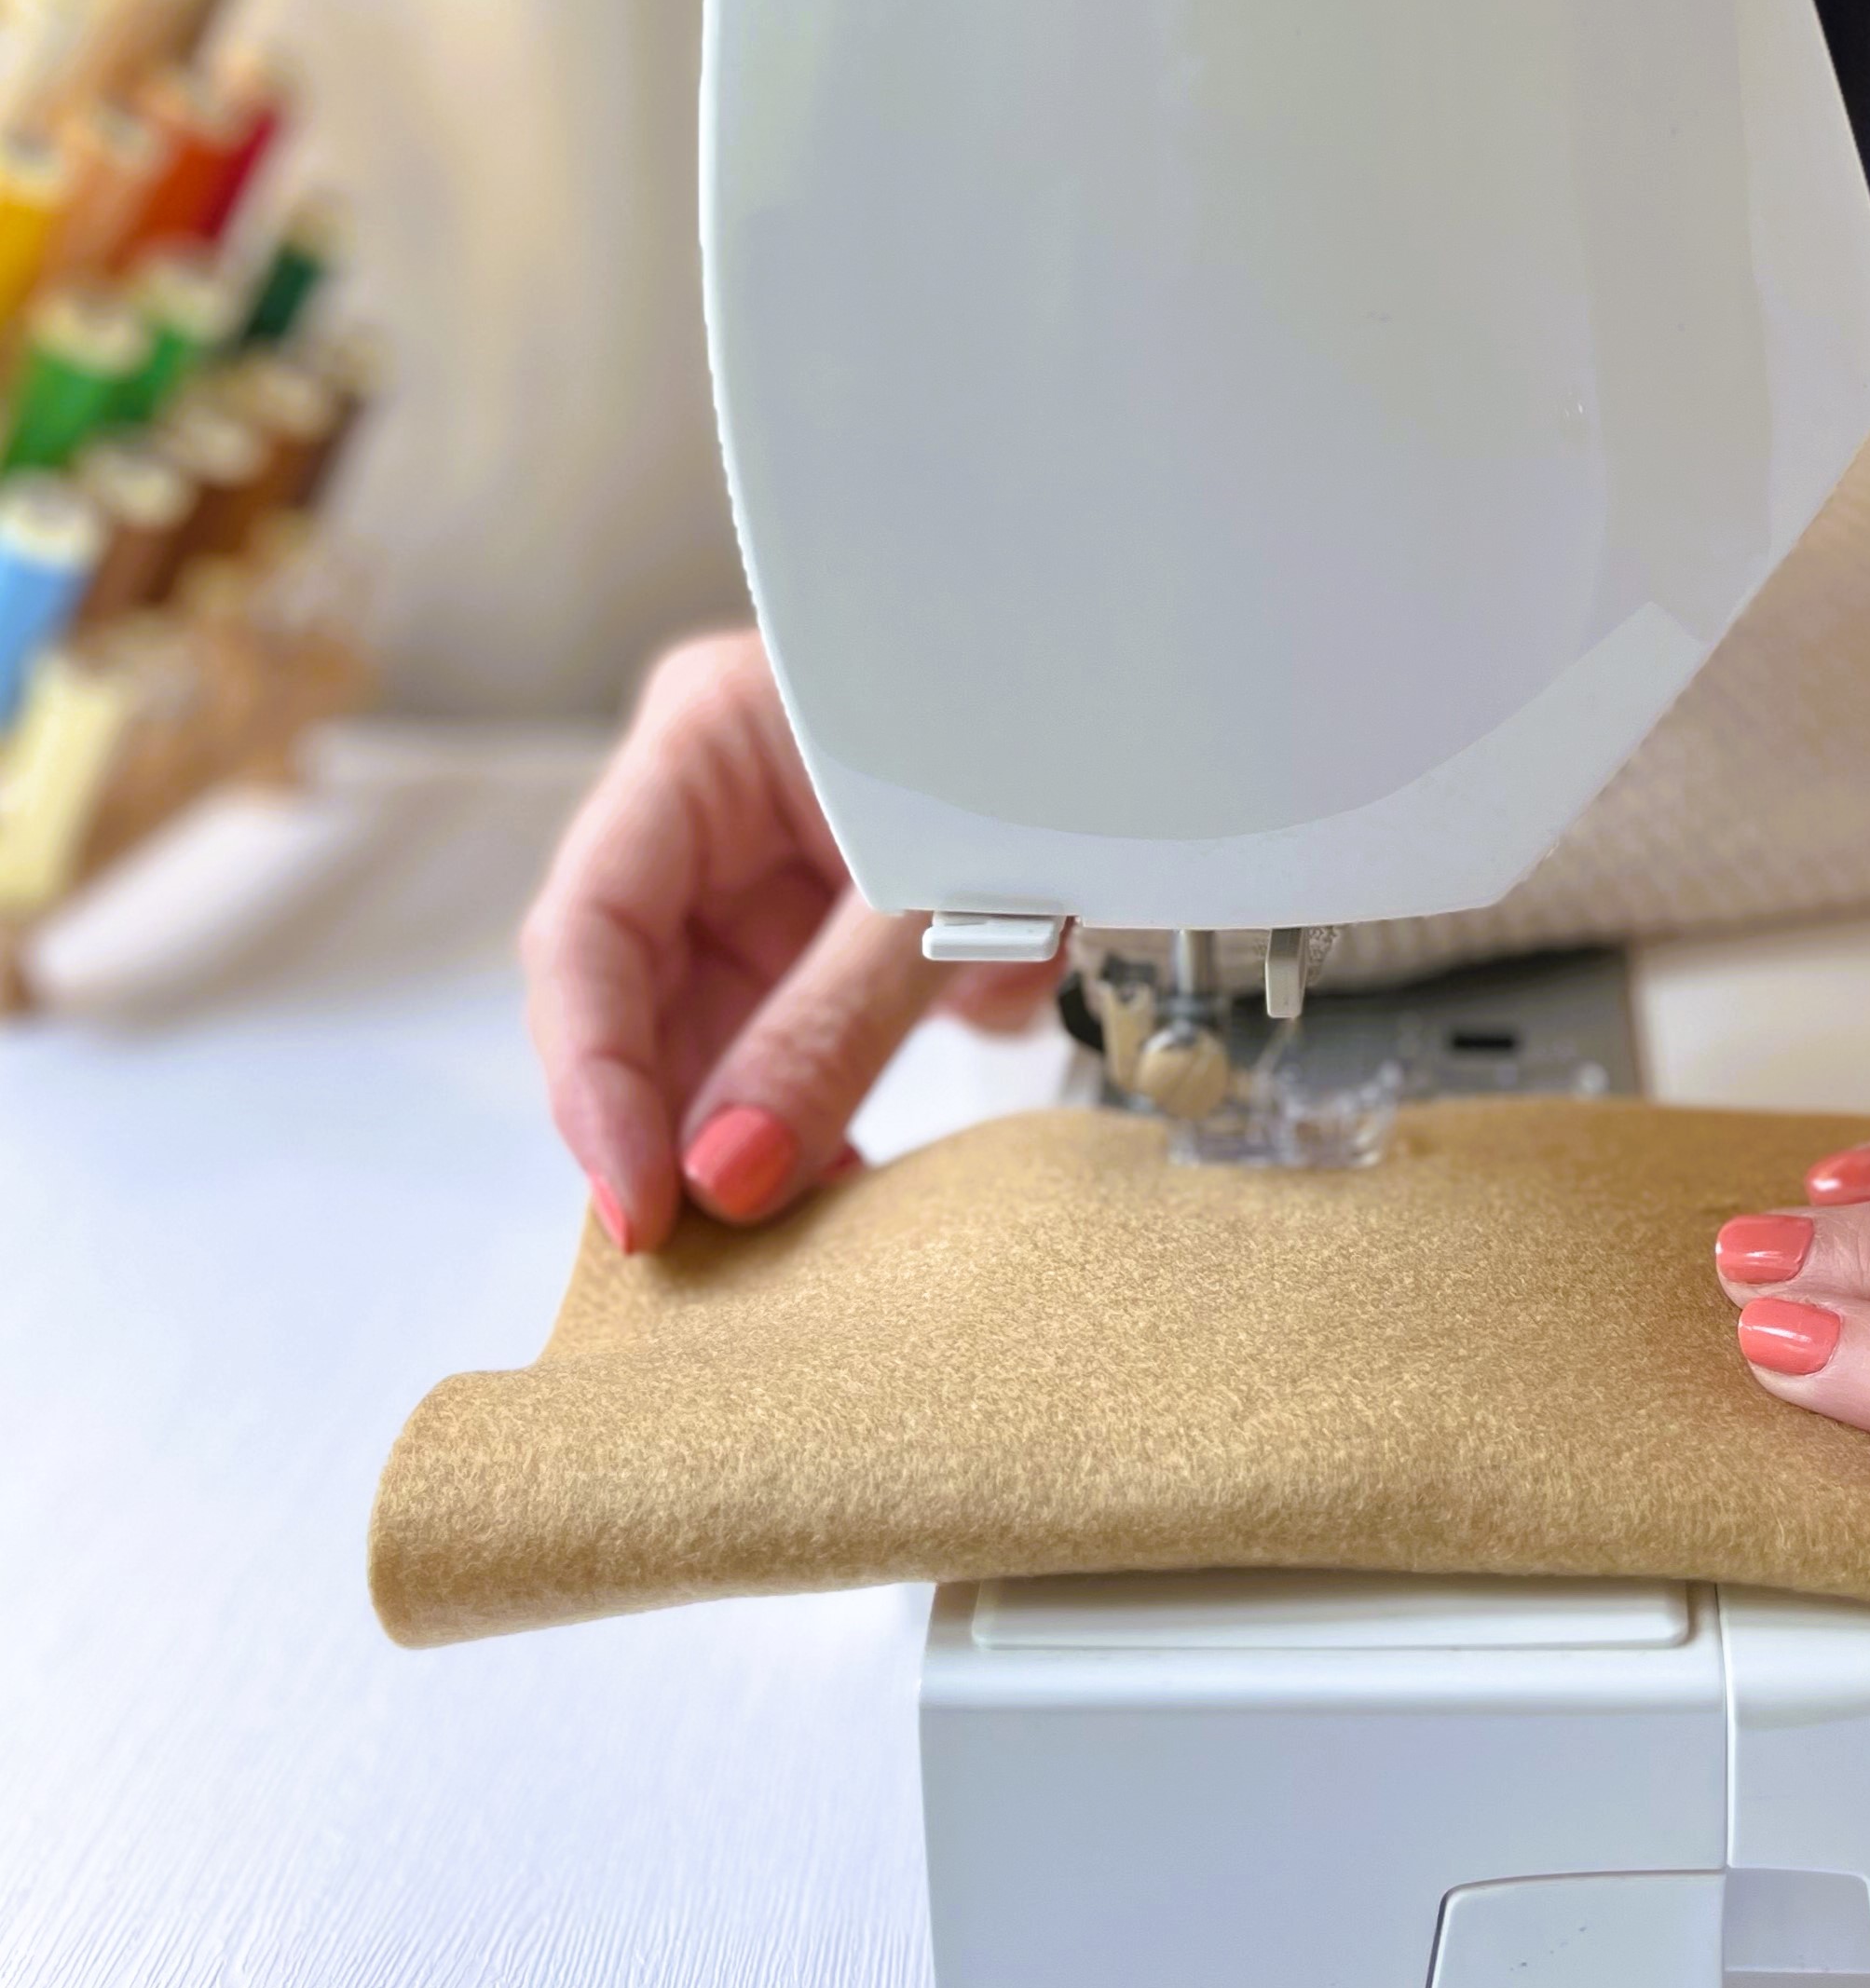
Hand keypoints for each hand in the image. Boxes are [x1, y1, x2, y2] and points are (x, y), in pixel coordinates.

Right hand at [520, 630, 1058, 1249]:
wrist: (1162, 737)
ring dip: (757, 1131)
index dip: (594, 1080)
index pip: (589, 928)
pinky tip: (854, 1174)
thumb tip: (731, 1177)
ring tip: (789, 1220)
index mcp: (704, 742)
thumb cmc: (1047, 752)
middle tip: (699, 1250)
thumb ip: (832, 1030)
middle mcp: (715, 814)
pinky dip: (829, 1113)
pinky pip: (797, 1049)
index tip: (638, 1206)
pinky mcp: (831, 944)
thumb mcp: (936, 891)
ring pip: (717, 1039)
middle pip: (635, 996)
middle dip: (673, 1124)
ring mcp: (772, 881)